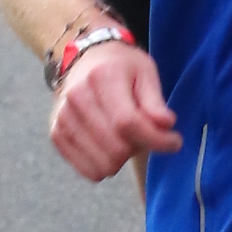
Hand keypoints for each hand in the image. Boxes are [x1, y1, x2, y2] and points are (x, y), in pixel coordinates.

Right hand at [48, 38, 181, 181]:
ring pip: (103, 165)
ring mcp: (63, 118)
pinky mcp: (57, 134)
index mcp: (102, 77)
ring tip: (126, 138)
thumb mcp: (146, 73)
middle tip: (145, 134)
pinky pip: (88, 171)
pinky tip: (110, 145)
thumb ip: (155, 102)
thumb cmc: (122, 68)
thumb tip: (165, 125)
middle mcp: (77, 98)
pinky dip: (105, 165)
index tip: (175, 142)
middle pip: (116, 149)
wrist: (86, 60)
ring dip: (122, 158)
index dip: (157, 140)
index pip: (128, 123)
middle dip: (140, 148)